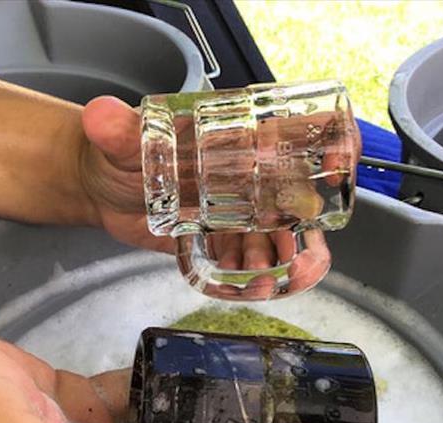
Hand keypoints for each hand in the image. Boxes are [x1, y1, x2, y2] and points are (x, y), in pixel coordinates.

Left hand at [79, 97, 354, 298]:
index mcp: (236, 139)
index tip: (342, 164)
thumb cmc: (118, 155)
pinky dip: (252, 276)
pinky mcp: (220, 239)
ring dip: (278, 260)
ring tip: (256, 278)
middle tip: (293, 256)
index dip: (333, 143)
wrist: (101, 191)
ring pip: (278, 236)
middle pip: (298, 198)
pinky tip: (243, 286)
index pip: (298, 133)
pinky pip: (249, 259)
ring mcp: (236, 209)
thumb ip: (117, 131)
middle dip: (305, 230)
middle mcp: (246, 175)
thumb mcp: (121, 142)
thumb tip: (100, 116)